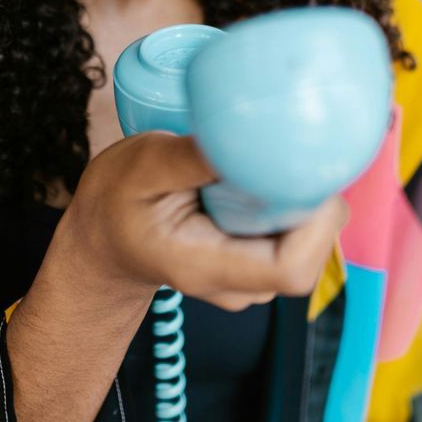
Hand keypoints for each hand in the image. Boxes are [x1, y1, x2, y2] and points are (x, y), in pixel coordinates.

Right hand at [55, 131, 347, 309]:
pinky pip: (294, 235)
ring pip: (308, 243)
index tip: (307, 171)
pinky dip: (289, 203)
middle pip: (309, 253)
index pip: (291, 269)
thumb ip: (193, 157)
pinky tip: (259, 178)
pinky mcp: (256, 263)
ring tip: (263, 162)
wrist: (105, 239)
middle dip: (312, 200)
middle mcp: (237, 286)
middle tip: (288, 149)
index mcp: (206, 267)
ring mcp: (249, 280)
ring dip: (300, 199)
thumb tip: (248, 136)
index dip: (317, 225)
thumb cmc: (117, 201)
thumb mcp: (141, 165)